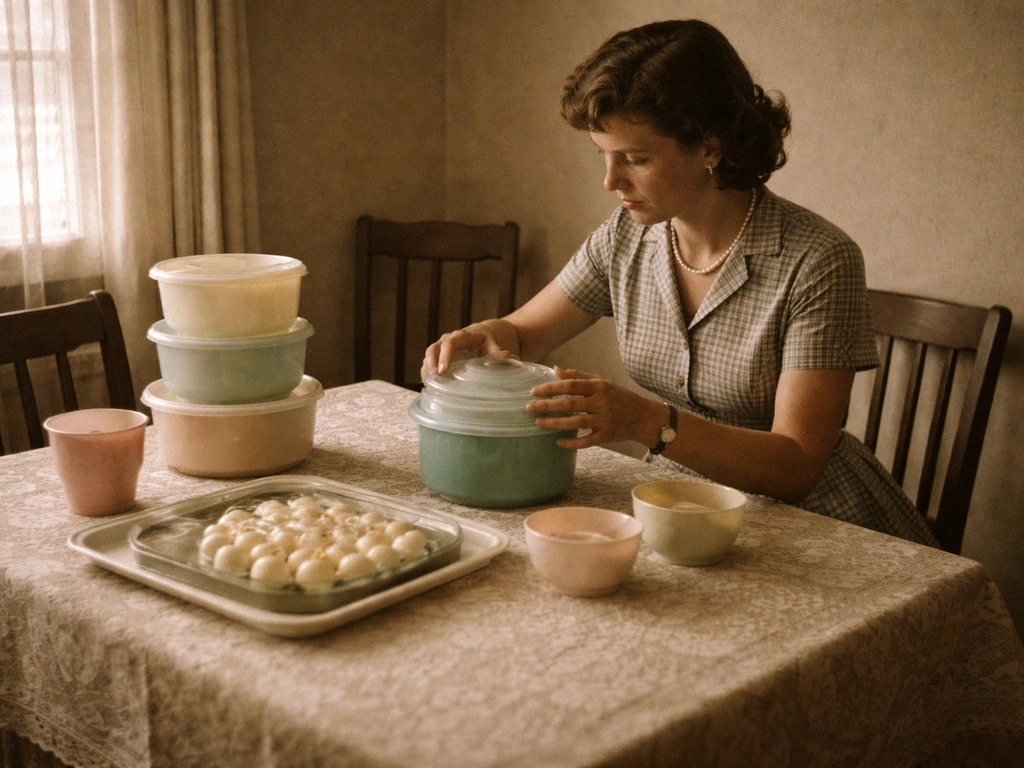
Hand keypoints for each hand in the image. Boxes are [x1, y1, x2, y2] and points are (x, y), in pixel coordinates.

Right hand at [421, 324, 513, 378]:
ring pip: (428, 357)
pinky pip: (428, 363)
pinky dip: (426, 373)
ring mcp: (440, 348)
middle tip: (433, 380)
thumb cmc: (486, 340)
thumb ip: (496, 351)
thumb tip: (506, 356)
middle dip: (431, 365)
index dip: (444, 356)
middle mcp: (446, 340)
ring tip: (429, 386)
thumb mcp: (492, 344)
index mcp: (460, 336)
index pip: (449, 344)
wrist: (479, 334)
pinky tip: (429, 386)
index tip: (443, 370)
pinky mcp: (437, 356)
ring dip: (426, 371)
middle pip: (433, 350)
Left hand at [526, 366, 662, 448]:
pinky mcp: (607, 436)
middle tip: (529, 408)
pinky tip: (558, 441)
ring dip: (555, 423)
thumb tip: (556, 369)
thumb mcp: (601, 382)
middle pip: (570, 403)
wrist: (644, 417)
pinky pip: (587, 441)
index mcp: (599, 386)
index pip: (571, 385)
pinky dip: (572, 442)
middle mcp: (602, 402)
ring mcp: (605, 420)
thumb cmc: (619, 397)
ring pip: (576, 422)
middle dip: (548, 406)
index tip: (534, 391)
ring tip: (538, 423)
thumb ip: (578, 376)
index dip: (551, 388)